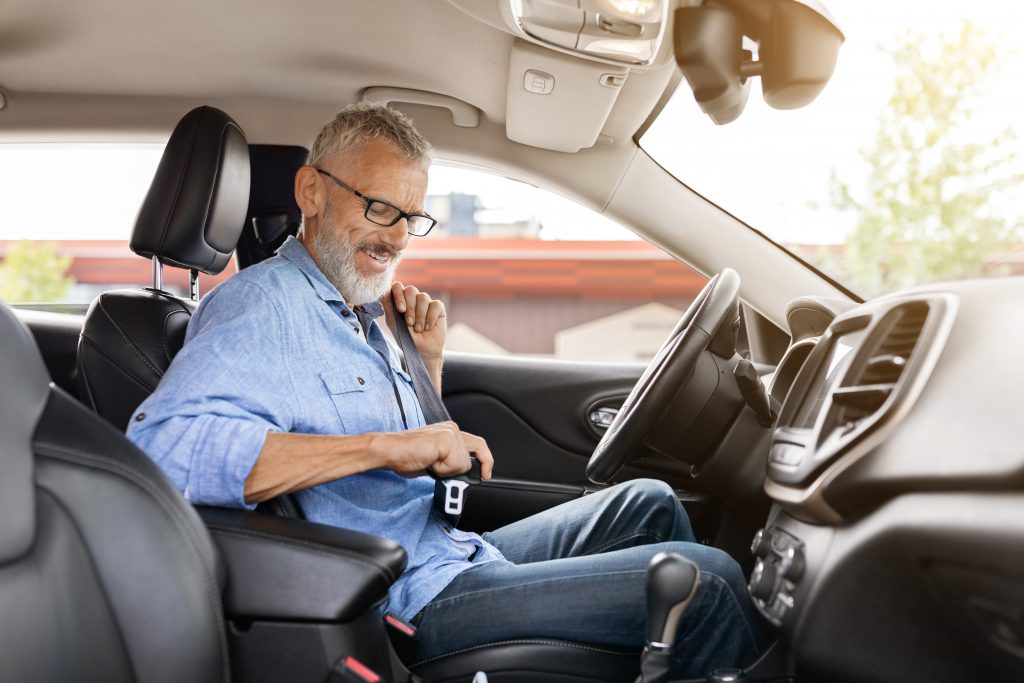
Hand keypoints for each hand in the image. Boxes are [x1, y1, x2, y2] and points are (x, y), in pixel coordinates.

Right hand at [371, 422, 493, 479]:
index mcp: (450, 431)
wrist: (391, 451)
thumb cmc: (407, 455)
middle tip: (444, 471)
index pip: (478, 445)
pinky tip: (429, 462)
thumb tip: (464, 473)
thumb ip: (451, 460)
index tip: (486, 474)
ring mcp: (451, 433)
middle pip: (474, 456)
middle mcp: (453, 429)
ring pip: (463, 464)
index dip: (485, 460)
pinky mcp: (447, 440)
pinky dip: (442, 470)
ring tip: (430, 463)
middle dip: (460, 469)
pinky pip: (455, 465)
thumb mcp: (436, 459)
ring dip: (446, 471)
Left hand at [386, 282, 446, 363]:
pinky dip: (430, 318)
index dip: (399, 295)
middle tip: (409, 323)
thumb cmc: (406, 338)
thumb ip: (389, 307)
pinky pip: (435, 304)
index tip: (401, 310)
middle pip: (410, 290)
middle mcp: (413, 299)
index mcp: (400, 300)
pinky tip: (428, 327)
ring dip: (420, 315)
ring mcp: (426, 302)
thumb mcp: (394, 324)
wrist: (422, 351)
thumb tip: (384, 292)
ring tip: (418, 329)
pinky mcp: (438, 307)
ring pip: (423, 297)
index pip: (397, 287)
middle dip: (410, 308)